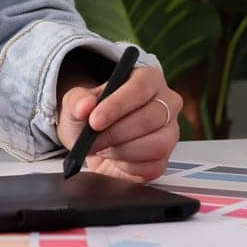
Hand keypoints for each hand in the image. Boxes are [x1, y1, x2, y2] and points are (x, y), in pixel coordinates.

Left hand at [55, 65, 180, 182]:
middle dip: (116, 133)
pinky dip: (127, 167)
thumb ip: (77, 100)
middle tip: (92, 141)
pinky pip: (153, 167)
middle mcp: (166, 103)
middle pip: (150, 118)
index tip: (95, 120)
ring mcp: (170, 132)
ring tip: (103, 148)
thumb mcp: (76, 103)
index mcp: (148, 79)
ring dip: (122, 151)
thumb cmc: (92, 116)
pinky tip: (114, 158)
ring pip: (156, 145)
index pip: (140, 88)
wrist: (95, 140)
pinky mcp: (165, 159)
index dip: (117, 105)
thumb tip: (85, 105)